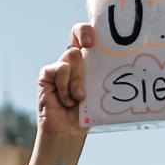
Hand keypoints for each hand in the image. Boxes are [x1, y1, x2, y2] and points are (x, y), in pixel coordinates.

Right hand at [36, 23, 94, 148]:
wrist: (69, 134)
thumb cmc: (87, 114)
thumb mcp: (98, 91)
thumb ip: (101, 74)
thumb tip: (118, 61)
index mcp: (87, 61)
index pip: (84, 35)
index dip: (86, 31)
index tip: (93, 42)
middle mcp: (72, 61)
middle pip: (78, 42)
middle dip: (87, 51)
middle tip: (89, 59)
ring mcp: (58, 68)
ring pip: (72, 57)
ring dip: (78, 81)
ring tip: (79, 99)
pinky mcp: (46, 76)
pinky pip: (59, 70)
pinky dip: (65, 87)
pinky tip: (66, 101)